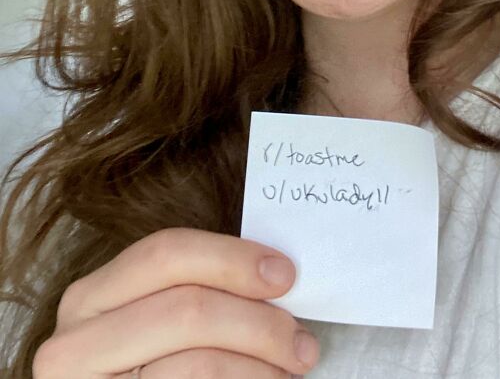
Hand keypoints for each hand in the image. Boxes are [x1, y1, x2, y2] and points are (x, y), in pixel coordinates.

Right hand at [33, 227, 319, 376]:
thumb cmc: (152, 366)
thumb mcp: (156, 319)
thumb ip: (198, 291)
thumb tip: (276, 275)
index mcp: (90, 297)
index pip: (166, 254)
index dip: (232, 258)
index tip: (285, 274)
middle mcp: (74, 344)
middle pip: (188, 310)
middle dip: (259, 323)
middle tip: (302, 341)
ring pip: (198, 365)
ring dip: (260, 366)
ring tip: (291, 368)